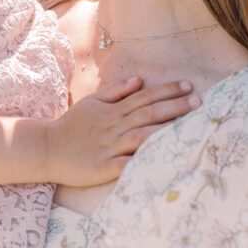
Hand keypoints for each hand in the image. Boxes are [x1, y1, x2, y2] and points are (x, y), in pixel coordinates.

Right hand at [46, 76, 199, 185]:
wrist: (49, 147)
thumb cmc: (73, 125)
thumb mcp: (94, 101)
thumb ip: (117, 91)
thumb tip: (140, 80)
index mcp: (114, 110)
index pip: (145, 97)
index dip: (167, 91)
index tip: (188, 86)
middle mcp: (116, 125)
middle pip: (150, 113)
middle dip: (175, 106)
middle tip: (198, 101)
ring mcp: (111, 146)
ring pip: (144, 135)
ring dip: (167, 129)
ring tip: (189, 125)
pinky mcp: (106, 167)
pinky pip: (129, 164)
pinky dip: (145, 160)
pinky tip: (162, 159)